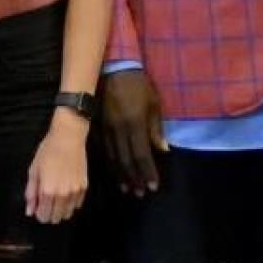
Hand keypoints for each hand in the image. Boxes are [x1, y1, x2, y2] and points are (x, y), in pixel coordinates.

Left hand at [25, 111, 90, 222]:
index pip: (43, 216)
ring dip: (60, 210)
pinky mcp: (84, 187)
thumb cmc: (47, 152)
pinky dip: (70, 203)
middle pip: (56, 218)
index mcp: (48, 191)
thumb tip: (30, 211)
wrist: (68, 138)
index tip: (38, 206)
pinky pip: (77, 205)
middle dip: (49, 214)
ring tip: (56, 197)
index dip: (39, 214)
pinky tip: (66, 192)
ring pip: (68, 214)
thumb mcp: (34, 171)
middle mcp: (63, 195)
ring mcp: (75, 192)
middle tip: (46, 201)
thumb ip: (31, 193)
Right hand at [99, 69, 163, 196]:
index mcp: (135, 124)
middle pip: (126, 160)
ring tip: (127, 187)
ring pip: (113, 157)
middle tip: (139, 193)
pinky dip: (111, 163)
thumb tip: (163, 150)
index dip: (147, 172)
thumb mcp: (154, 104)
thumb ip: (156, 129)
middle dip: (134, 178)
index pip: (141, 155)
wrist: (114, 69)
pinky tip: (115, 171)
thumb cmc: (138, 85)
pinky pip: (105, 149)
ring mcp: (106, 128)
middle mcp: (119, 129)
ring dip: (121, 174)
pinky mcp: (98, 126)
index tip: (152, 186)